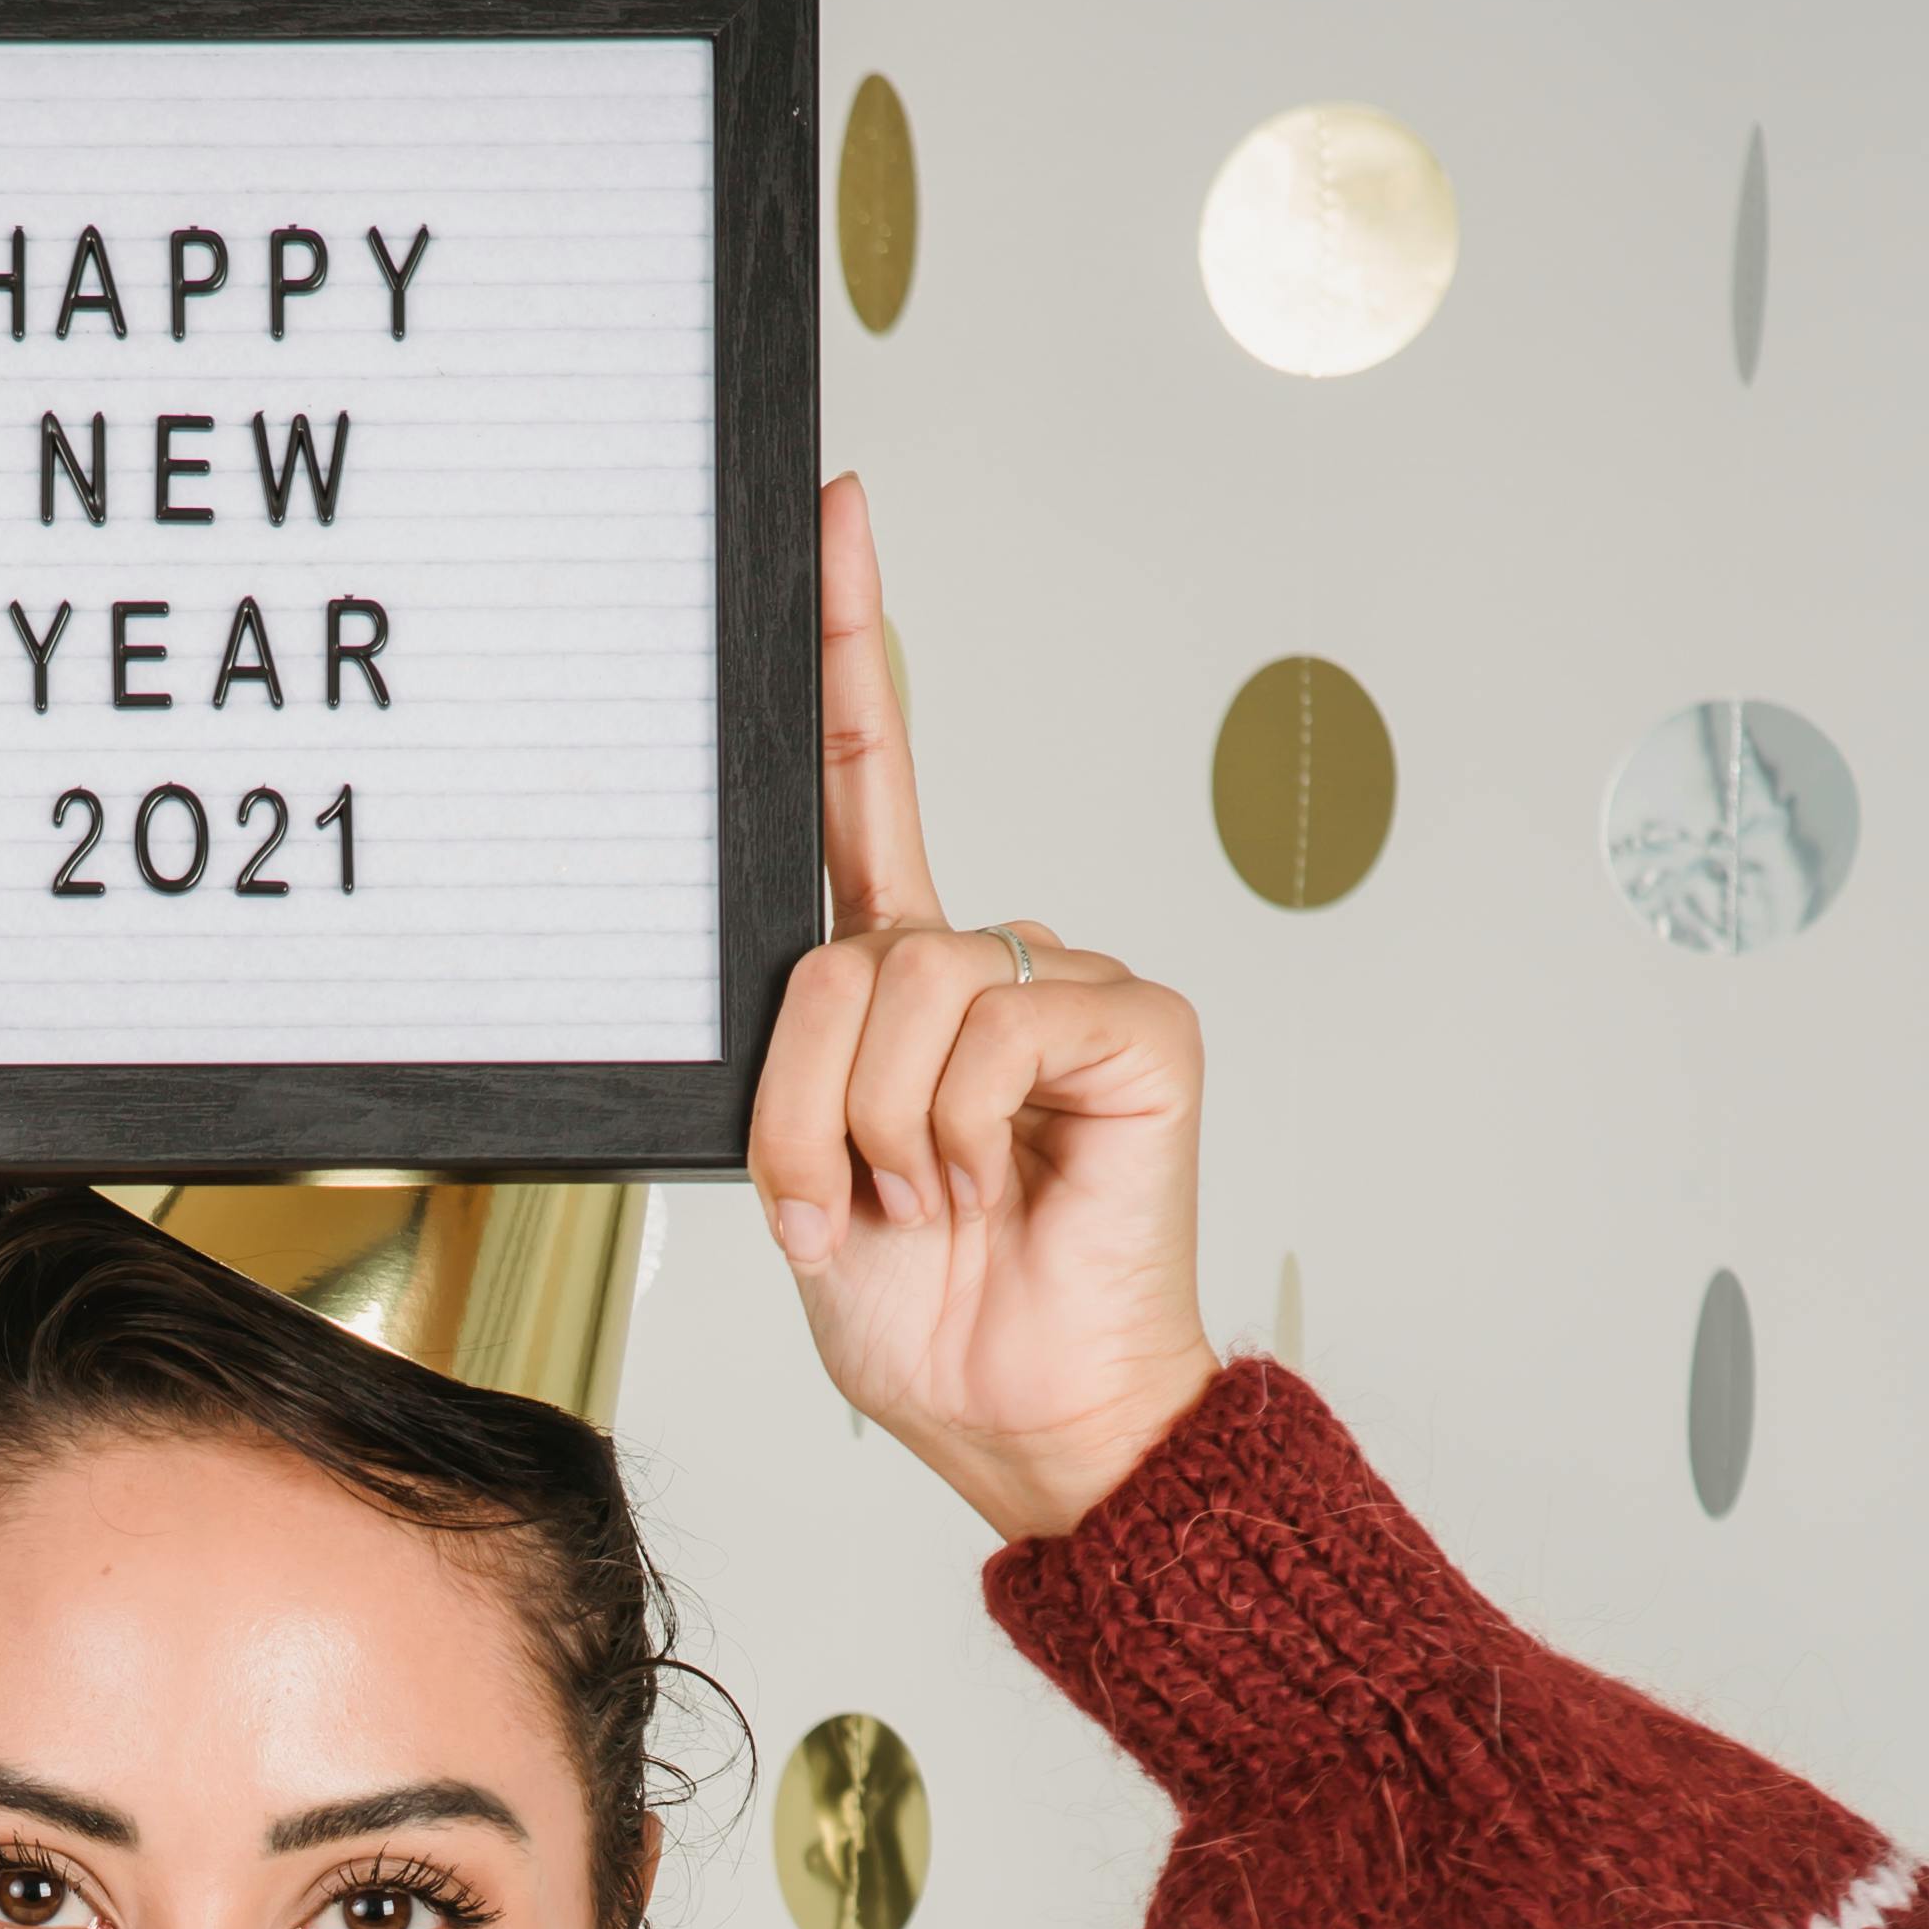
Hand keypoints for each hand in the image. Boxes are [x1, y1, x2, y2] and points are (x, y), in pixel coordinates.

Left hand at [751, 480, 1216, 1543]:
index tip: (833, 516)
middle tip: (846, 1204)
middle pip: (843, 947)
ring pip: (905, 984)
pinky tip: (993, 1185)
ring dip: (875, 1129)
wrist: (1019, 1412)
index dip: (846, 655)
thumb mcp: (805, 1176)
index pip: (865, 787)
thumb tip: (809, 969)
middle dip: (806, 1103)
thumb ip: (794, 1052)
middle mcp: (982, 964)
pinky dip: (960, 1126)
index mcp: (896, 983)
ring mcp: (1064, 985)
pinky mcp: (1134, 1020)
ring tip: (924, 1206)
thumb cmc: (922, 1311)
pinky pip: (998, 1022)